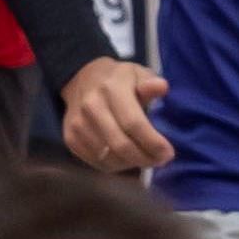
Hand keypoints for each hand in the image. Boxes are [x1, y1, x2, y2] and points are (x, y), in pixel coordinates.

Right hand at [58, 57, 173, 173]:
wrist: (81, 79)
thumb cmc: (118, 79)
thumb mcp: (137, 73)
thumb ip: (149, 82)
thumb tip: (162, 87)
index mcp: (111, 88)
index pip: (133, 123)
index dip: (152, 142)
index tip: (168, 153)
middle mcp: (91, 107)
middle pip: (121, 145)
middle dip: (145, 158)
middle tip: (160, 160)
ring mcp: (77, 124)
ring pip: (109, 158)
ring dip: (131, 163)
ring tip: (145, 158)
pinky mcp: (70, 138)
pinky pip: (97, 162)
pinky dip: (115, 165)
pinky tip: (126, 158)